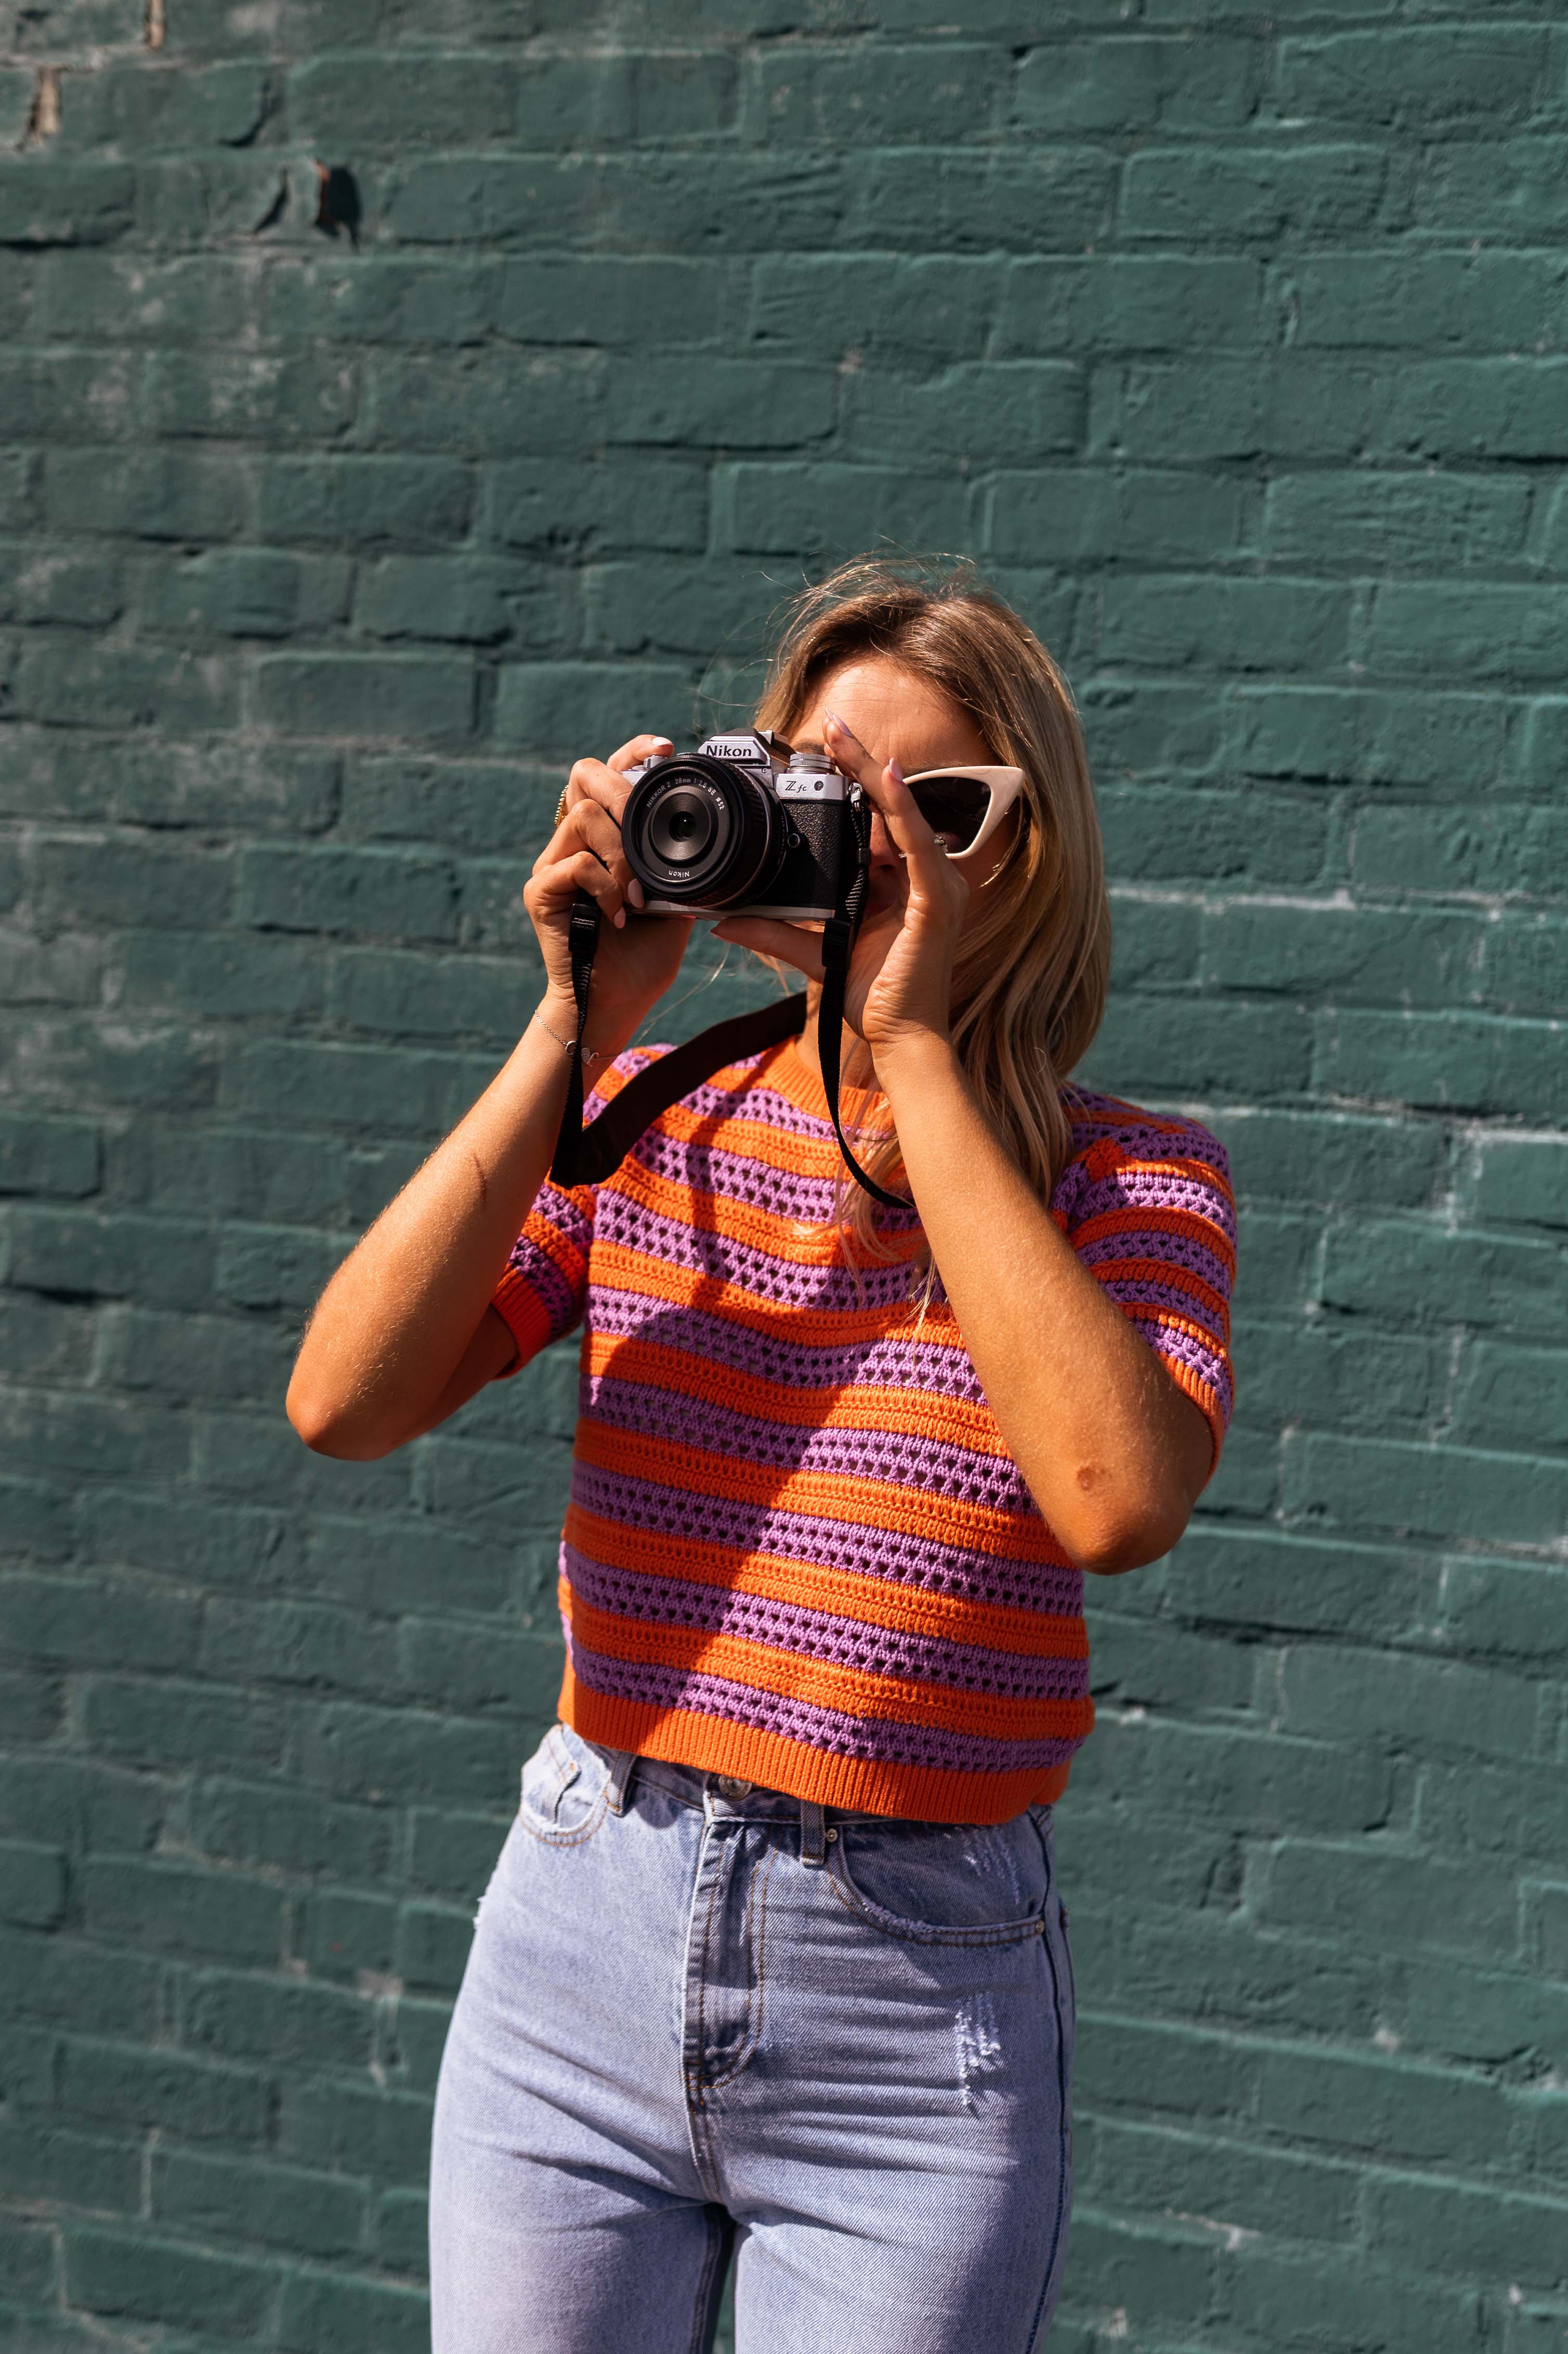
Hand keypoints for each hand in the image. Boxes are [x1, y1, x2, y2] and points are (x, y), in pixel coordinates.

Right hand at [523, 734, 694, 1057]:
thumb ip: (678, 866)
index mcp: (603, 840)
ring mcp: (552, 865)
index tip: (664, 748)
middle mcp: (572, 844)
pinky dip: (606, 885)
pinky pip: (576, 863)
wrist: (616, 1004)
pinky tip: (618, 915)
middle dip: (621, 791)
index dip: (633, 752)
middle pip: (584, 776)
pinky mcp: (539, 891)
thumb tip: (707, 833)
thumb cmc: (642, 958)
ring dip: (621, 853)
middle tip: (643, 828)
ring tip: (636, 895)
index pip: (608, 776)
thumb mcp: (675, 903)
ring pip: (584, 817)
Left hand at [713, 713, 968, 1063]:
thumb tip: (723, 918)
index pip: (879, 821)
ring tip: (842, 736)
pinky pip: (918, 845)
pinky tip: (884, 778)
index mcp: (902, 884)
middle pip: (892, 808)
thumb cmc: (869, 999)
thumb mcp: (814, 954)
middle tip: (828, 725)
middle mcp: (923, 878)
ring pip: (904, 814)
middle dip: (861, 764)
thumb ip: (773, 932)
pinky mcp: (938, 903)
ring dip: (874, 772)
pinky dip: (901, 809)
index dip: (854, 784)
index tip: (821, 753)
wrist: (899, 1041)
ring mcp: (936, 888)